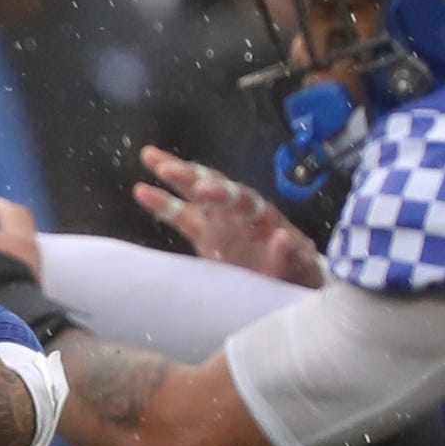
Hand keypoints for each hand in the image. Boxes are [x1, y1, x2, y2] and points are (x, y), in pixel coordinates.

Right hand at [133, 146, 322, 288]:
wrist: (293, 288)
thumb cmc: (300, 278)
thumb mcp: (303, 271)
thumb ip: (292, 257)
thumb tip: (280, 239)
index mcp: (265, 217)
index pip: (242, 199)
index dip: (223, 194)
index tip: (204, 191)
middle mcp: (240, 213)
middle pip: (215, 186)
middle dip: (192, 176)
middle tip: (168, 168)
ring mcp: (222, 223)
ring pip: (195, 192)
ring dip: (175, 174)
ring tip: (149, 156)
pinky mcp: (207, 237)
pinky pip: (182, 217)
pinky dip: (164, 204)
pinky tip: (141, 190)